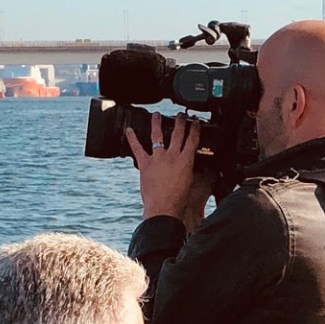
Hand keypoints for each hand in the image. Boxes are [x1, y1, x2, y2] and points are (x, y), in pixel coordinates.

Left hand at [125, 113, 216, 232]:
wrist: (164, 208)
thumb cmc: (178, 200)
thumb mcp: (190, 182)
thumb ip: (190, 169)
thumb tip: (191, 164)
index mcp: (186, 160)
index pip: (192, 140)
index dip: (194, 128)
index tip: (195, 121)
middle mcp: (172, 156)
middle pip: (177, 134)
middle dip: (179, 122)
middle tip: (180, 115)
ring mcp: (157, 159)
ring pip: (157, 135)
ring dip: (157, 123)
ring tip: (156, 115)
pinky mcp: (145, 164)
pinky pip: (137, 148)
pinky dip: (132, 139)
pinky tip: (129, 130)